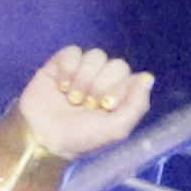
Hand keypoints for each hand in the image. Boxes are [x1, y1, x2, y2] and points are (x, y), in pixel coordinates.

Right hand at [16, 45, 155, 160]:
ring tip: (72, 99)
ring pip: (95, 56)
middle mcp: (102, 81)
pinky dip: (68, 68)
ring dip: (84, 79)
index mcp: (118, 96)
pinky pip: (72, 51)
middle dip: (101, 85)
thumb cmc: (80, 138)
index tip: (107, 106)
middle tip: (88, 104)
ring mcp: (81, 71)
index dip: (119, 88)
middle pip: (115, 64)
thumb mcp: (116, 129)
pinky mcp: (60, 64)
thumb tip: (148, 77)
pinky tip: (60, 87)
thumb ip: (137, 105)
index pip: (130, 76)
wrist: (43, 137)